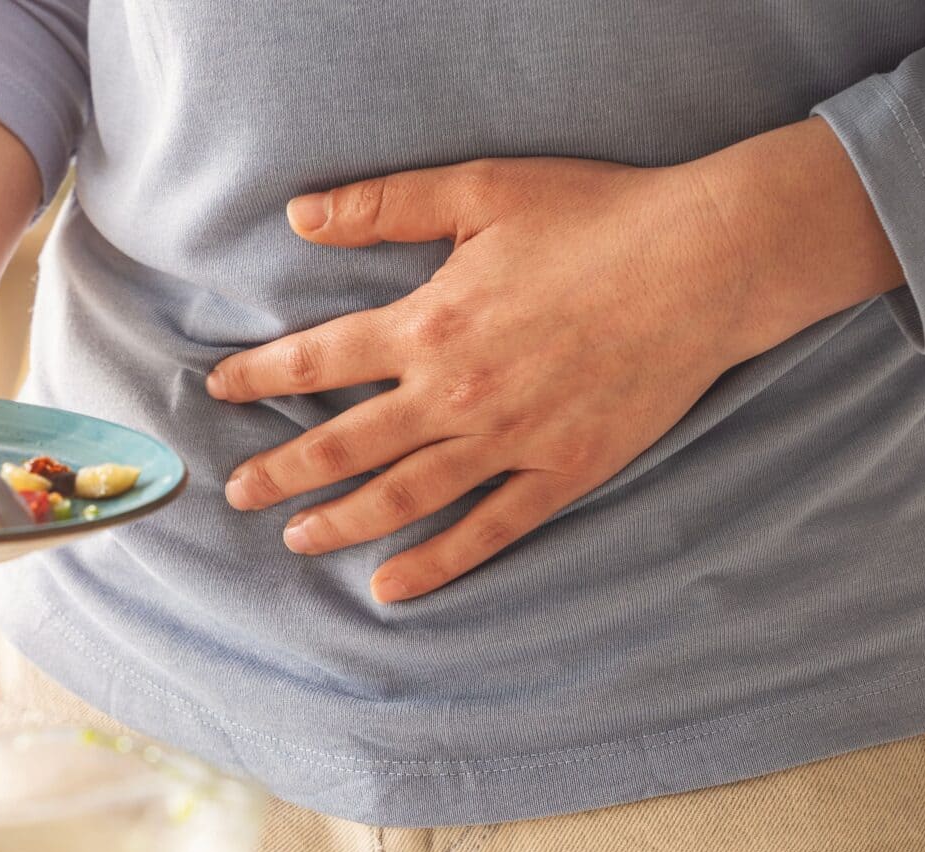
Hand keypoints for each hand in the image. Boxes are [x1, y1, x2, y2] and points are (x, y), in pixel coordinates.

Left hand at [208, 119, 899, 601]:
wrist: (704, 264)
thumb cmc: (596, 215)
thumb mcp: (480, 190)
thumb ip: (384, 207)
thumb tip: (301, 214)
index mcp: (428, 324)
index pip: (317, 360)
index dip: (260, 375)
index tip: (220, 389)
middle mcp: (455, 394)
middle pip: (345, 445)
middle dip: (283, 470)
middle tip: (239, 492)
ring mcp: (509, 441)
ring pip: (403, 497)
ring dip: (341, 523)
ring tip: (298, 539)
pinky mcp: (562, 472)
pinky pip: (487, 531)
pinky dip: (437, 563)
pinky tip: (393, 587)